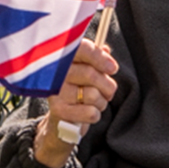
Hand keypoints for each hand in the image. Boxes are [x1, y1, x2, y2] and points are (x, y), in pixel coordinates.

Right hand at [34, 42, 119, 167]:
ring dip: (101, 102)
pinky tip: (88, 113)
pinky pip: (90, 112)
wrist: (63, 119)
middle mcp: (56, 73)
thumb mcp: (88, 71)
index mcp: (64, 58)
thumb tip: (105, 50)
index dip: (100, 58)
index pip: (82, 49)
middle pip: (91, 74)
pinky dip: (95, 115)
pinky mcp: (58, 111)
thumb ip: (97, 58)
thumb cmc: (79, 90)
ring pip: (93, 95)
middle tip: (109, 90)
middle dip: (107, 85)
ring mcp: (55, 92)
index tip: (113, 68)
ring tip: (96, 102)